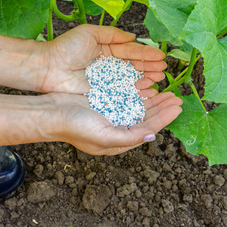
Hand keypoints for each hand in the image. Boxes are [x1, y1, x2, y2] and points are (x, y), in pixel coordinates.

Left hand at [39, 24, 166, 93]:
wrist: (49, 67)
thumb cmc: (66, 48)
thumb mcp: (90, 33)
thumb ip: (112, 34)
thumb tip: (133, 37)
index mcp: (109, 50)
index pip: (132, 52)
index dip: (147, 54)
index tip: (161, 57)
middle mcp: (111, 66)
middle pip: (135, 66)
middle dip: (151, 68)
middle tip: (163, 70)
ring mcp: (109, 81)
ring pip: (132, 80)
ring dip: (147, 80)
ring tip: (158, 80)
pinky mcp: (104, 93)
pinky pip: (123, 92)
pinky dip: (136, 93)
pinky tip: (147, 92)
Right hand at [49, 90, 181, 154]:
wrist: (49, 113)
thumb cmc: (74, 127)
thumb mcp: (104, 136)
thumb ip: (129, 137)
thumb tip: (152, 136)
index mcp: (120, 140)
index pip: (148, 128)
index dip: (164, 118)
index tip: (178, 106)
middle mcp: (118, 130)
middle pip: (146, 118)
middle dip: (162, 108)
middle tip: (177, 97)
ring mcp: (112, 116)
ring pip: (139, 108)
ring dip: (153, 100)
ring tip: (166, 91)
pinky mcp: (105, 103)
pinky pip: (127, 98)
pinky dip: (138, 93)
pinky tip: (147, 86)